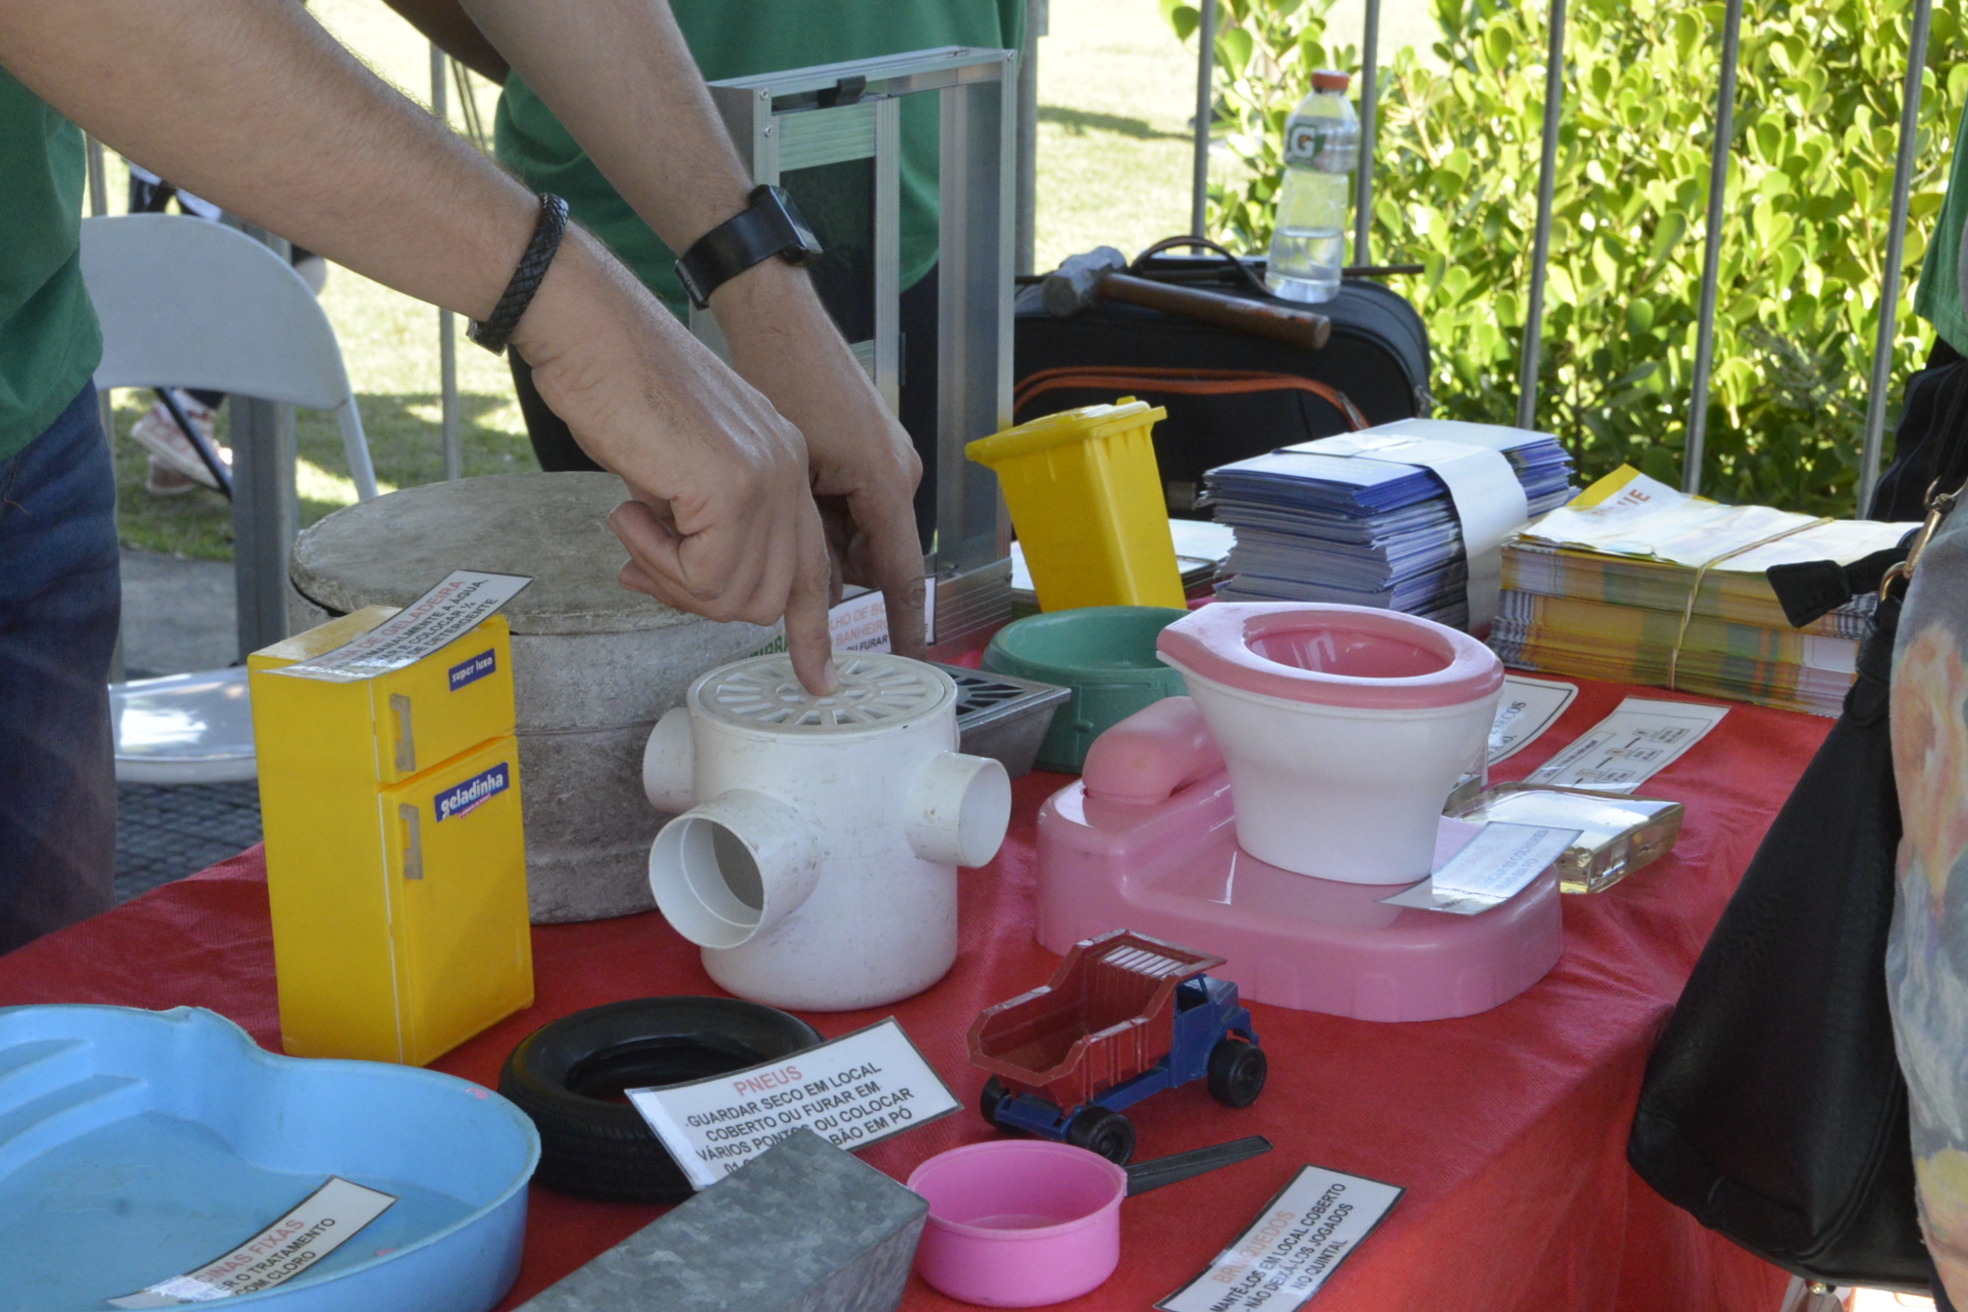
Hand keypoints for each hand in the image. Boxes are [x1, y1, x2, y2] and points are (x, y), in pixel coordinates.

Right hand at [510, 229, 838, 691]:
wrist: (589, 329)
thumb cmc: (617, 383)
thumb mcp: (678, 467)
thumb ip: (704, 521)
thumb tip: (693, 579)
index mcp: (785, 464)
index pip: (815, 567)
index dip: (812, 629)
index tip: (817, 677)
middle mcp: (789, 471)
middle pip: (773, 595)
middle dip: (702, 600)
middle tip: (643, 567)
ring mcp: (767, 478)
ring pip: (738, 595)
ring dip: (672, 579)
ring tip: (633, 526)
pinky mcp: (731, 486)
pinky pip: (704, 573)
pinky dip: (656, 559)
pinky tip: (628, 510)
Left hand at [712, 261, 927, 657]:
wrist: (776, 317)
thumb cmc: (784, 380)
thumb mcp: (790, 474)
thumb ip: (806, 536)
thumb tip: (809, 589)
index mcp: (888, 484)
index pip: (902, 575)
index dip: (902, 623)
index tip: (907, 660)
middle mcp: (897, 473)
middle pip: (867, 554)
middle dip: (825, 566)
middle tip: (777, 568)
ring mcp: (883, 458)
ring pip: (850, 528)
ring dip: (814, 534)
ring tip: (767, 514)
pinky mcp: (863, 446)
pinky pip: (845, 499)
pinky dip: (814, 508)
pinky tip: (777, 494)